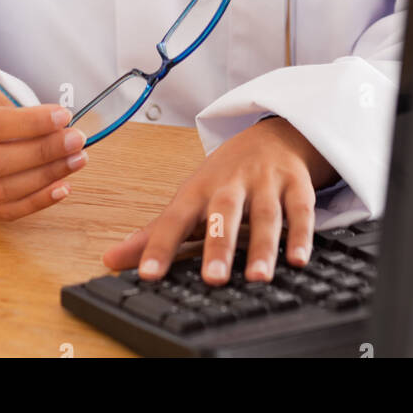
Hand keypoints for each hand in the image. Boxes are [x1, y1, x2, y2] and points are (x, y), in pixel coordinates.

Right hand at [0, 72, 88, 220]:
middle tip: (76, 140)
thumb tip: (56, 126)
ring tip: (76, 160)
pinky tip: (62, 187)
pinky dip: (36, 202)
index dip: (30, 123)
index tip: (63, 116)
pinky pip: (4, 212)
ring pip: (2, 192)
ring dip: (45, 178)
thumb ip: (14, 107)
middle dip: (43, 152)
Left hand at [102, 115, 338, 283]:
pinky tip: (299, 259)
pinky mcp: (297, 185)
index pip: (175, 218)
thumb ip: (154, 233)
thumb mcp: (188, 198)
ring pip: (266, 214)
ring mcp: (266, 182)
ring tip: (257, 277)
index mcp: (199, 189)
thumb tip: (111, 260)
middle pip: (223, 212)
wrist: (273, 134)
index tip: (148, 274)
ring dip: (263, 246)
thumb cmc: (225, 175)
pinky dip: (302, 234)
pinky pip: (301, 210)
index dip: (160, 245)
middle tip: (213, 278)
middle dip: (218, 244)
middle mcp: (232, 184)